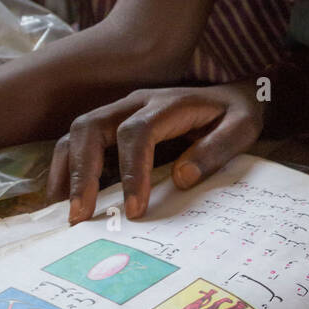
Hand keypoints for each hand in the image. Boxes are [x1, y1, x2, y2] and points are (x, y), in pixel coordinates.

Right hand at [46, 80, 265, 223]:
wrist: (233, 94)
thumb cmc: (237, 113)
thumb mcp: (243, 127)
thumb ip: (218, 149)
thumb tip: (182, 177)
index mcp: (168, 104)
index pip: (136, 133)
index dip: (131, 171)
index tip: (134, 209)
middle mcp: (135, 103)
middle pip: (91, 127)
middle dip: (81, 172)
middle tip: (81, 214)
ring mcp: (119, 112)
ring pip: (76, 132)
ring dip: (66, 170)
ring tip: (65, 210)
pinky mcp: (113, 125)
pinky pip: (78, 142)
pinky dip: (67, 168)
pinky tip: (66, 198)